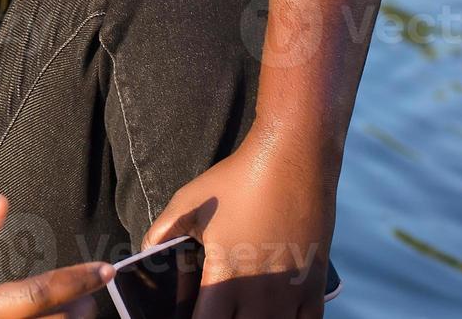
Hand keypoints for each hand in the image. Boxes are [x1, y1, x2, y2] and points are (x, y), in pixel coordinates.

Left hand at [142, 129, 336, 318]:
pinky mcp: (316, 285)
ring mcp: (291, 292)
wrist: (292, 159)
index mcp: (225, 275)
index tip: (187, 316)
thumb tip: (144, 251)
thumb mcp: (189, 201)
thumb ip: (162, 231)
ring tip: (240, 311)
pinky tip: (274, 315)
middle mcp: (260, 292)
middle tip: (215, 311)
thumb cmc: (237, 179)